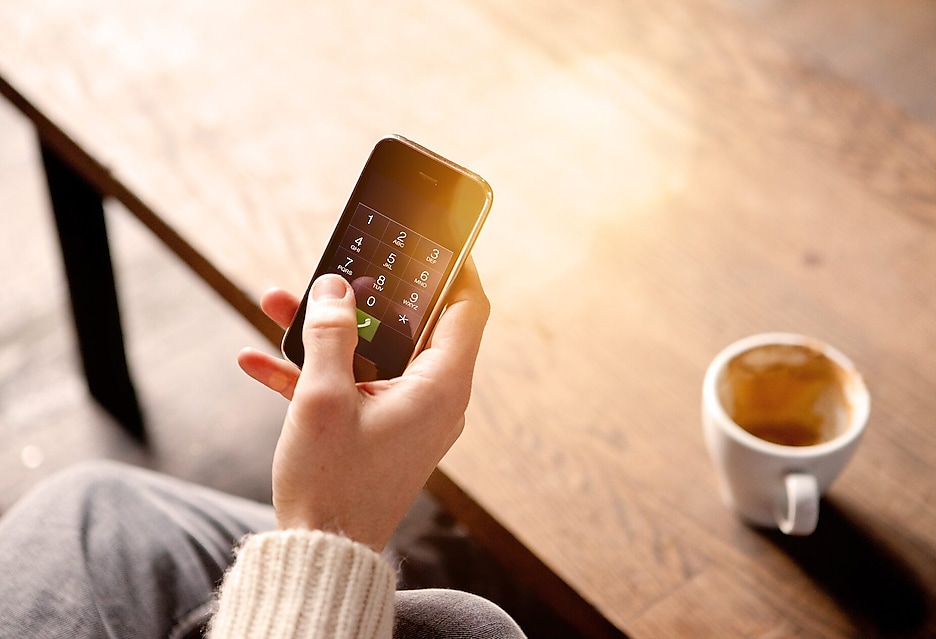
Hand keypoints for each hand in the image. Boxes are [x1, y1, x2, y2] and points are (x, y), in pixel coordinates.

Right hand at [237, 261, 489, 550]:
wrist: (322, 555)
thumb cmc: (332, 485)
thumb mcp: (323, 400)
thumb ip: (329, 336)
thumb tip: (335, 289)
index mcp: (440, 386)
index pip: (467, 308)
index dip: (457, 266)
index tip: (437, 235)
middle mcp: (433, 398)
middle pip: (409, 325)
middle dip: (365, 295)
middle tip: (339, 266)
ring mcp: (406, 415)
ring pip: (371, 354)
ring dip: (325, 332)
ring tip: (278, 303)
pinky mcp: (379, 431)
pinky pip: (352, 386)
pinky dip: (315, 371)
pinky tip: (258, 360)